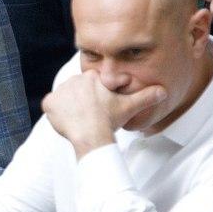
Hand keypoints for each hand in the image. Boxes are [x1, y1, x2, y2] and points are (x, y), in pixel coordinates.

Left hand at [41, 71, 166, 158]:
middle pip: (77, 92)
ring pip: (64, 99)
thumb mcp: (130, 106)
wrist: (92, 134)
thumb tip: (163, 91)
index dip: (96, 100)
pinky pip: (51, 107)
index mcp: (91, 77)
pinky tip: (68, 121)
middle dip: (82, 103)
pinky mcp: (49, 103)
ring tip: (81, 121)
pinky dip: (56, 114)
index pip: (91, 86)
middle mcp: (73, 80)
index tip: (100, 111)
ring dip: (70, 108)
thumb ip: (146, 96)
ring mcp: (60, 91)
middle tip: (90, 118)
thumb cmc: (110, 120)